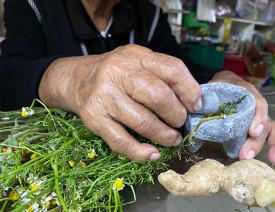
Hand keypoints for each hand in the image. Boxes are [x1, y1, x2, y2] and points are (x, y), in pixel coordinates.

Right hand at [39, 44, 201, 160]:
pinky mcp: (94, 119)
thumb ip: (164, 74)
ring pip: (143, 122)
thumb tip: (194, 101)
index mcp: (136, 56)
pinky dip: (141, 152)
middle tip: (180, 122)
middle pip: (159, 97)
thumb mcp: (139, 62)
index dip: (190, 90)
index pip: (172, 69)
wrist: (77, 79)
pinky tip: (152, 153)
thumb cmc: (116, 72)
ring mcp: (104, 97)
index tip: (195, 106)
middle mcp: (118, 73)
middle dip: (177, 115)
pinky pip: (121, 142)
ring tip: (172, 138)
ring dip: (165, 136)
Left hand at [210, 71, 274, 163]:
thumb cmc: (216, 88)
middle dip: (259, 140)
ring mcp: (260, 116)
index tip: (252, 131)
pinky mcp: (260, 127)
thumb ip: (205, 100)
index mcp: (244, 93)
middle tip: (247, 155)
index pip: (255, 103)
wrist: (221, 85)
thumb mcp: (211, 88)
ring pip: (273, 129)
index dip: (256, 117)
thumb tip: (194, 115)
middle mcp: (256, 105)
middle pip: (263, 122)